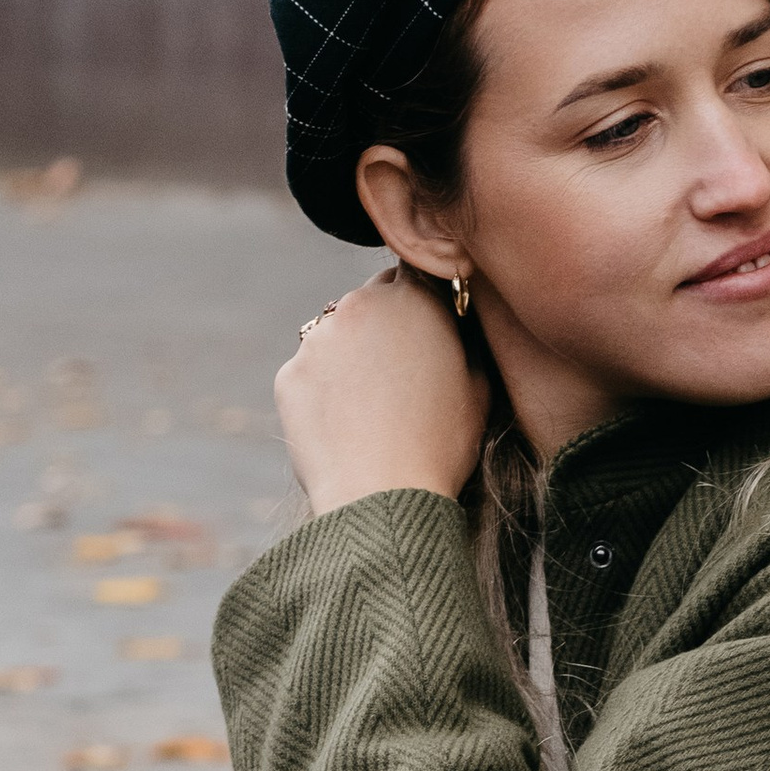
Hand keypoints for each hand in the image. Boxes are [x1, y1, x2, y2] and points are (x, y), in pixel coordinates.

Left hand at [276, 262, 487, 515]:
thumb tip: (458, 323)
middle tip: (403, 375)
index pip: (417, 273)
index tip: (432, 329)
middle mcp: (358, 304)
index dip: (426, 301)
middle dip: (388, 324)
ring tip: (373, 407)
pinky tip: (347, 425)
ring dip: (353, 354)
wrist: (380, 496)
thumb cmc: (441, 445)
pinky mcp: (289, 375)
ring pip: (337, 334)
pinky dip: (325, 390)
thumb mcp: (479, 387)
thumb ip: (465, 339)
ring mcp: (316, 339)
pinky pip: (311, 372)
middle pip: (374, 298)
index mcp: (413, 298)